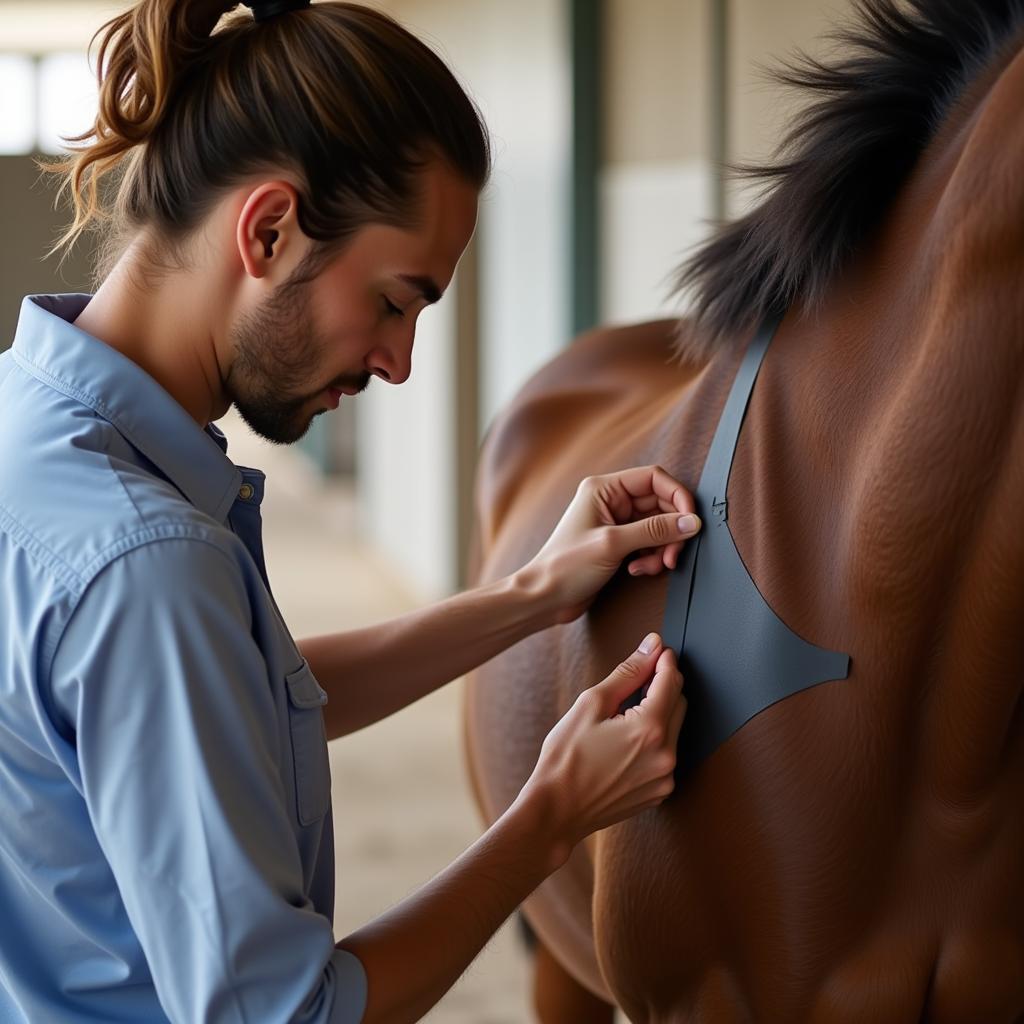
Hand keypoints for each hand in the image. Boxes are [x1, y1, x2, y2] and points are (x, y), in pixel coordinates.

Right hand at [517, 633, 685, 866]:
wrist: (556, 810)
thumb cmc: (566, 758)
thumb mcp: (591, 704)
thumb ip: (628, 673)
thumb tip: (650, 647)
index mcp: (650, 730)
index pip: (671, 681)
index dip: (664, 660)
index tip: (656, 649)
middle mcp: (666, 755)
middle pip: (679, 703)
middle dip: (663, 684)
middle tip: (636, 678)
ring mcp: (665, 777)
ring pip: (675, 728)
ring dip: (659, 712)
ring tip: (625, 712)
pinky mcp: (660, 791)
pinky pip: (667, 753)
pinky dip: (654, 739)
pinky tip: (626, 738)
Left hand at [521, 465, 700, 624]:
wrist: (545, 598)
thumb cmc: (564, 567)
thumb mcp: (613, 544)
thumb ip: (654, 530)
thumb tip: (690, 521)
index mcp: (604, 488)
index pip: (654, 478)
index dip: (677, 497)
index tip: (691, 520)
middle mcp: (610, 501)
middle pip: (660, 505)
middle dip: (671, 531)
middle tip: (673, 555)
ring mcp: (615, 523)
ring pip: (658, 527)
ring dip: (662, 548)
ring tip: (653, 566)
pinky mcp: (619, 544)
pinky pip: (649, 543)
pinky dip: (651, 557)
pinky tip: (638, 570)